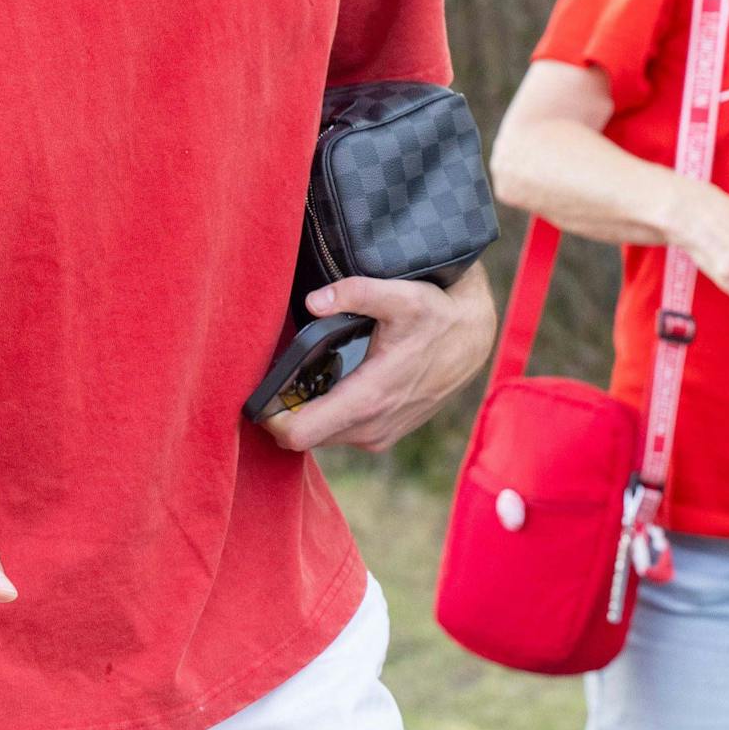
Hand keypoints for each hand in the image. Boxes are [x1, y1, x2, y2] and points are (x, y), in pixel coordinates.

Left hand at [262, 262, 495, 454]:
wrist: (472, 339)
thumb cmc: (436, 316)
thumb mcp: (400, 295)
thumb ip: (356, 293)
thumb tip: (314, 300)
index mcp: (368, 398)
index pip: (300, 433)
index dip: (271, 417)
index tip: (256, 394)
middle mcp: (372, 427)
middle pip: (304, 436)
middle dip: (284, 412)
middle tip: (273, 377)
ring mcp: (379, 434)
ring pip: (321, 436)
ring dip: (305, 414)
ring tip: (297, 376)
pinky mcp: (384, 433)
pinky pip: (340, 433)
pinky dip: (325, 415)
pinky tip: (324, 383)